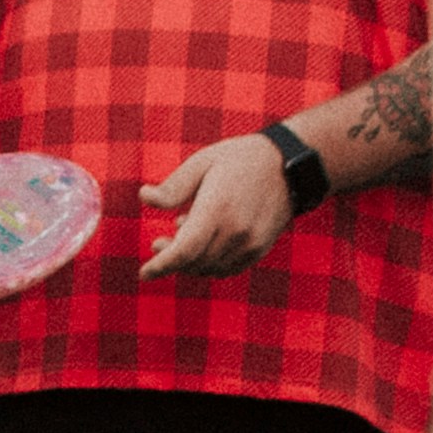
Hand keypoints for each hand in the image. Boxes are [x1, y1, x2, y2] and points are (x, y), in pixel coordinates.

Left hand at [137, 133, 293, 279]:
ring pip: (209, 269)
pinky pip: (226, 269)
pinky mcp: (259, 249)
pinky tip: (204, 243)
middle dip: (170, 260)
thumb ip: (172, 187)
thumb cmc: (240, 159)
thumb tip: (144, 197)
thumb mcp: (202, 163)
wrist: (288, 166)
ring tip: (182, 233)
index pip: (184, 251)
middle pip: (193, 263)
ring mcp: (250, 244)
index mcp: (217, 209)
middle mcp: (236, 232)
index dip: (161, 266)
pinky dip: (208, 264)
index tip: (144, 273)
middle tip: (157, 243)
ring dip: (189, 261)